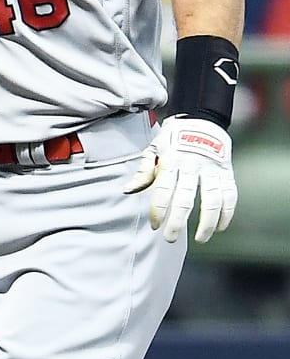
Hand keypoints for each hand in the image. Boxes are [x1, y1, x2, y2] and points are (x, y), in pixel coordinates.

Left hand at [123, 116, 235, 243]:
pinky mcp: (227, 171)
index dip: (159, 209)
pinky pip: (230, 195)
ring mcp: (212, 169)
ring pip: (212, 200)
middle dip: (178, 221)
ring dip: (207, 223)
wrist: (202, 118)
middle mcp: (192, 165)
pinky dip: (227, 213)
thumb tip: (127, 190)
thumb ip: (144, 171)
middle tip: (170, 238)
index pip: (163, 190)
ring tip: (200, 239)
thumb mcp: (154, 149)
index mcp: (171, 161)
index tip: (155, 226)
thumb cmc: (172, 138)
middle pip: (185, 198)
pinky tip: (220, 227)